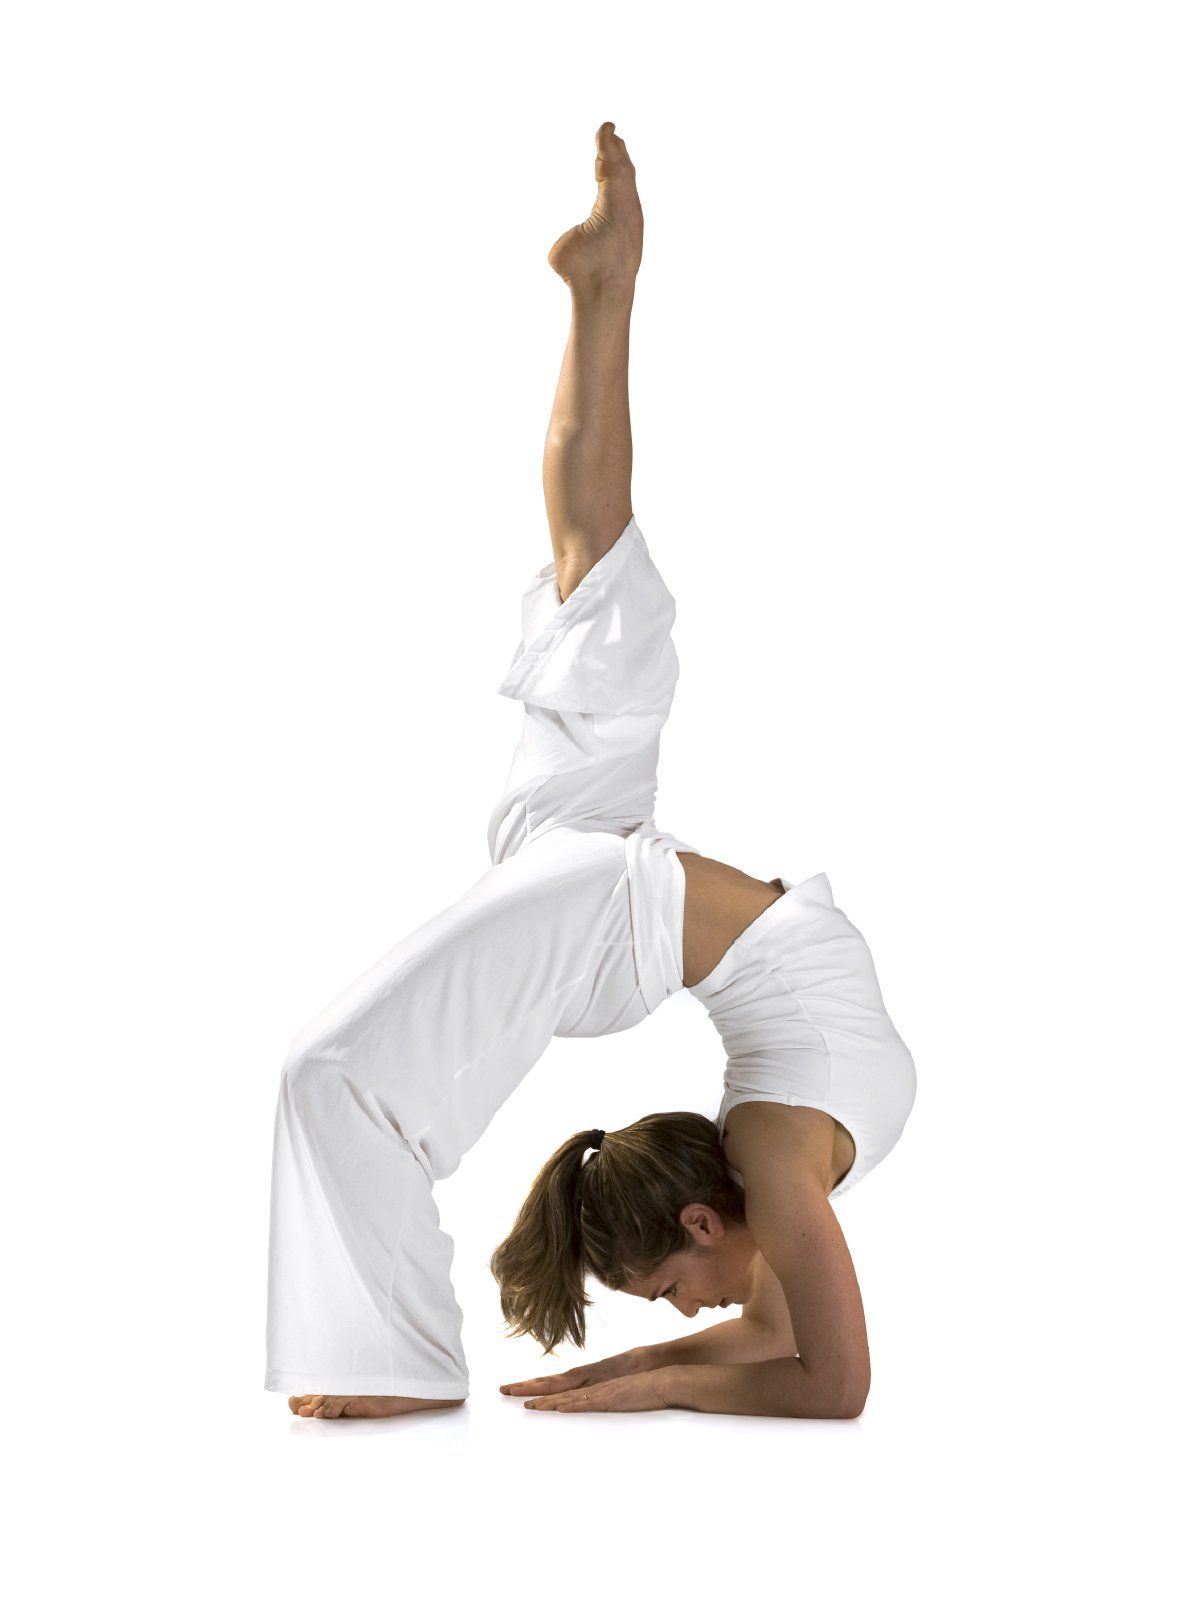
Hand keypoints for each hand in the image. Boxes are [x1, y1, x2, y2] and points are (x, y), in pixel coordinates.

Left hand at [499, 1345, 652, 1399]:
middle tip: (506, 1391)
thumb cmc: (643, 1383)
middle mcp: (590, 1381)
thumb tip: (586, 1400)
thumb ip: (600, 1393)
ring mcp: (599, 1389)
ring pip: (566, 1394)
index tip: (517, 1388)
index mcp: (589, 1378)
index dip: (536, 1384)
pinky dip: (572, 1404)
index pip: (556, 1381)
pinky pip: (587, 1402)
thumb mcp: (616, 1388)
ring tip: (526, 1404)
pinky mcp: (611, 1398)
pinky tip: (559, 1407)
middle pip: (554, 1384)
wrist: (664, 1376)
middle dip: (529, 1388)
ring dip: (545, 1400)